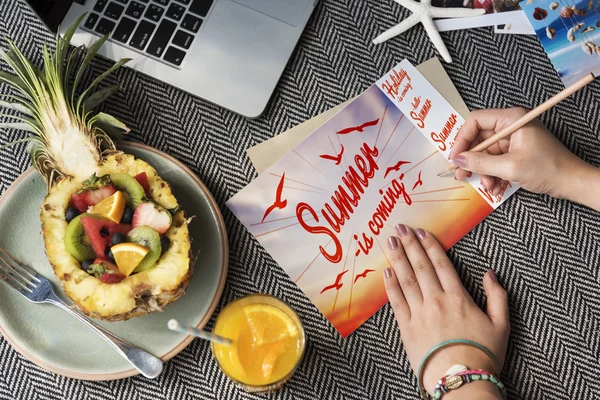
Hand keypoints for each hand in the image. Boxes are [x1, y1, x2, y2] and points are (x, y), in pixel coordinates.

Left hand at [383, 225, 508, 396]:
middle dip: (410, 245)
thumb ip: (497, 296)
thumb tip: (489, 273)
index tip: (422, 232)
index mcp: (458, 297)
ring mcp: (419, 313)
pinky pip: (396, 301)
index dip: (430, 246)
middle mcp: (436, 300)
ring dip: (397, 258)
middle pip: (421, 266)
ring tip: (390, 241)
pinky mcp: (406, 327)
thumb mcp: (501, 325)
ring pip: (406, 279)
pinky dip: (390, 285)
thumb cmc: (483, 355)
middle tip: (400, 228)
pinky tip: (386, 272)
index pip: (441, 264)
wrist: (461, 381)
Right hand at [450, 107, 594, 199]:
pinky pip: (494, 160)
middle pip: (478, 138)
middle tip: (461, 174)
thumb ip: (481, 163)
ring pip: (485, 152)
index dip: (462, 138)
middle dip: (471, 159)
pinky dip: (491, 173)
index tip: (456, 157)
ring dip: (482, 170)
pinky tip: (494, 186)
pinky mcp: (515, 151)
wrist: (571, 182)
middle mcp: (510, 125)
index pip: (476, 121)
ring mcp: (512, 138)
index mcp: (512, 119)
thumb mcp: (509, 167)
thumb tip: (458, 160)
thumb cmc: (549, 169)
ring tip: (487, 185)